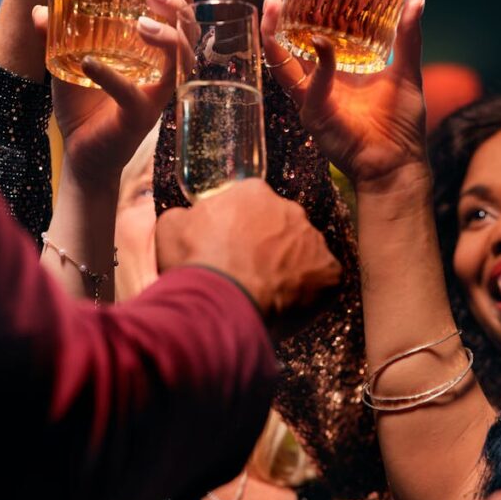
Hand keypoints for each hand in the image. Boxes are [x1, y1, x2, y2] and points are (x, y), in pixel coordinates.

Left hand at [33, 0, 192, 185]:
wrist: (82, 156)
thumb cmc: (84, 109)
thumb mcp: (68, 65)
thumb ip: (56, 38)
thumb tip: (40, 9)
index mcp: (155, 56)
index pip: (179, 21)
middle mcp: (163, 74)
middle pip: (189, 34)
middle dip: (178, 7)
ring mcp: (155, 96)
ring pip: (179, 61)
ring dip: (164, 37)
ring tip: (141, 22)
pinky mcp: (139, 117)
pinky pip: (131, 94)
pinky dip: (111, 77)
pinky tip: (90, 63)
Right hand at [155, 179, 340, 328]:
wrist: (219, 303)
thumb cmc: (195, 263)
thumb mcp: (171, 228)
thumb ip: (186, 215)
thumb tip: (189, 218)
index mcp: (254, 193)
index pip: (252, 203)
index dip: (240, 227)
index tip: (231, 247)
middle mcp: (289, 209)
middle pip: (281, 224)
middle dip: (269, 245)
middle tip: (249, 271)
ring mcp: (313, 239)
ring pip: (303, 251)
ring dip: (289, 267)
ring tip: (267, 292)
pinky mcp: (329, 272)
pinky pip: (323, 280)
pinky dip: (309, 292)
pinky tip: (288, 306)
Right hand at [261, 0, 428, 188]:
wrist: (397, 163)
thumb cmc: (401, 124)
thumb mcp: (406, 72)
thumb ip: (407, 38)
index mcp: (336, 69)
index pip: (311, 30)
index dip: (303, 6)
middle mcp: (317, 80)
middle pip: (289, 40)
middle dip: (280, 11)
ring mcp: (311, 96)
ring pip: (282, 59)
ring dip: (276, 31)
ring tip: (273, 4)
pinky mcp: (313, 113)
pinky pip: (310, 84)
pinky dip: (318, 64)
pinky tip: (322, 43)